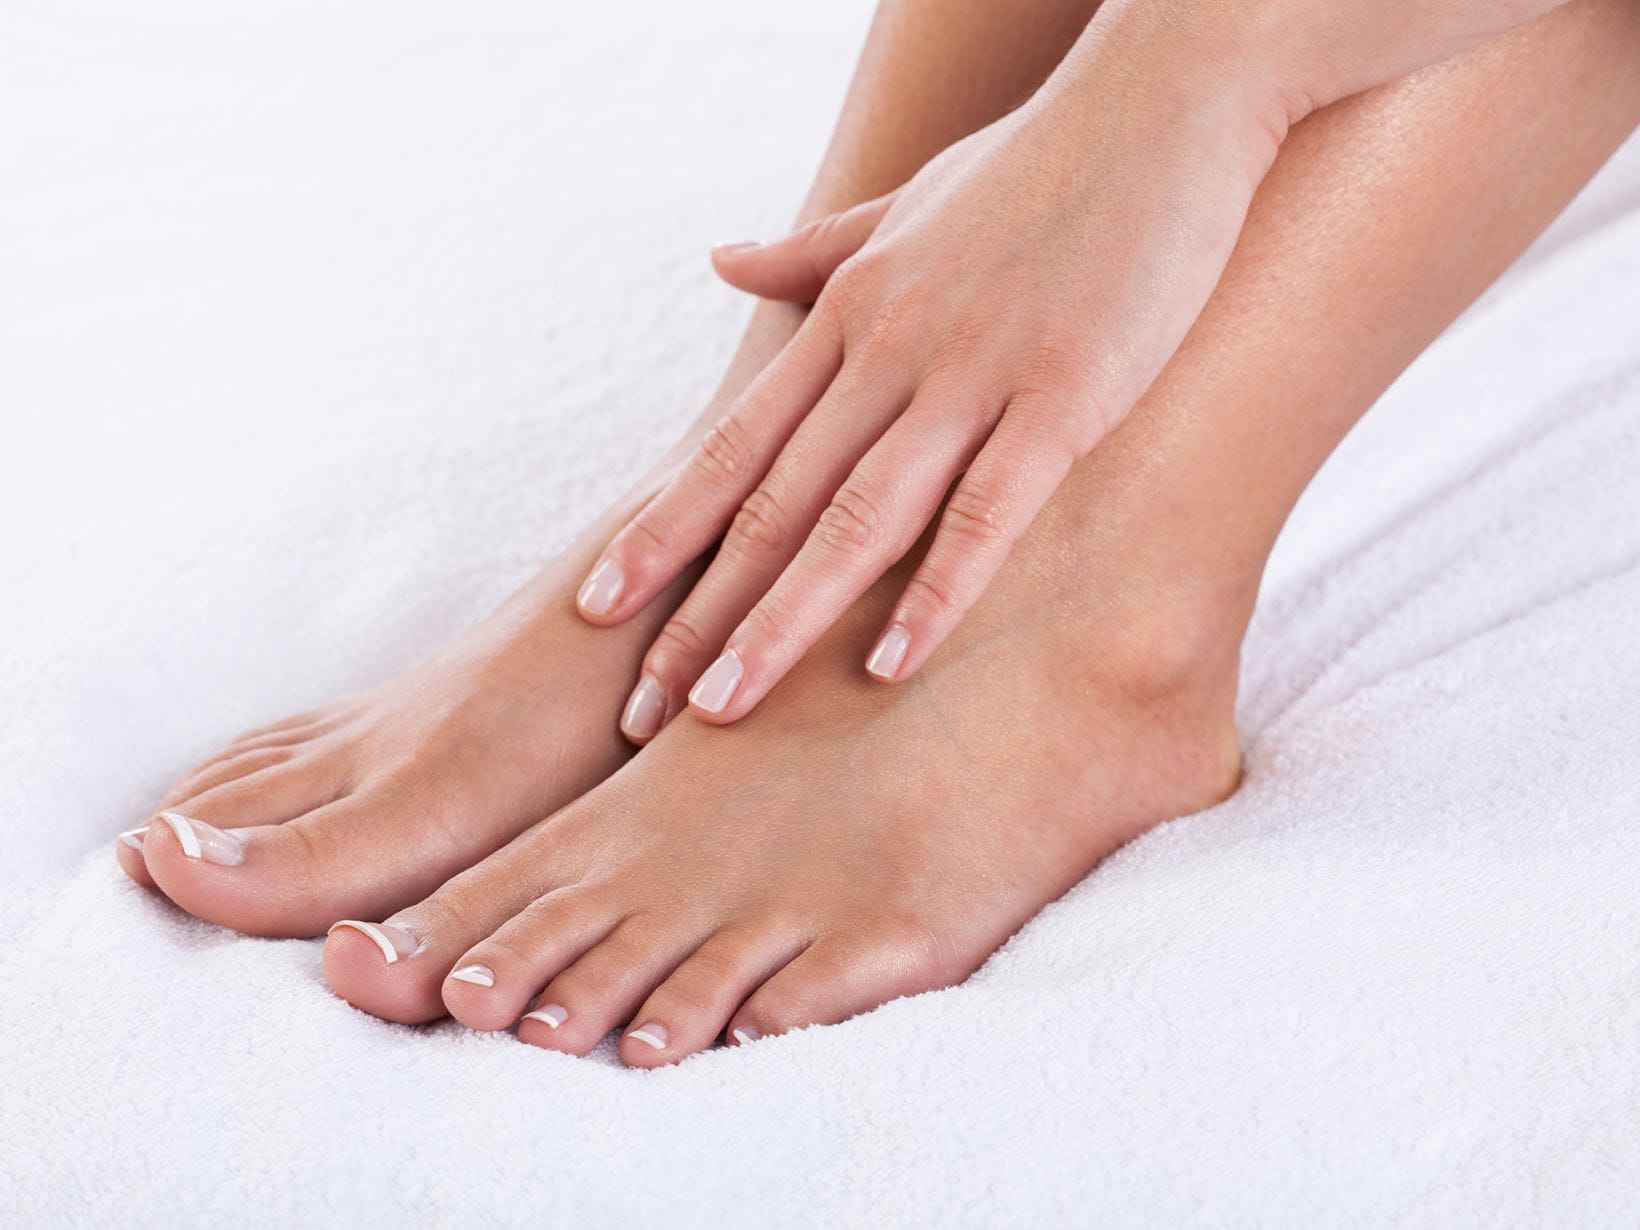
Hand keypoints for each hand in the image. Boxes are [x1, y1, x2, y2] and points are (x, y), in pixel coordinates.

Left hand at [578, 5, 1283, 731]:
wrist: (1163, 97)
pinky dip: (934, 591)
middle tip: (639, 705)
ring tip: (721, 712)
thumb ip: (810, 252)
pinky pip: (986, 510)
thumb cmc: (1036, 162)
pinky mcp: (1065, 394)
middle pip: (773, 503)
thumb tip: (718, 260)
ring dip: (782, 621)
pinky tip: (887, 665)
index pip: (735, 444)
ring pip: (856, 519)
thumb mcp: (902, 205)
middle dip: (701, 610)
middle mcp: (888, 350)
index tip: (602, 606)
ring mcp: (974, 373)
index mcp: (848, 314)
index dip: (665, 530)